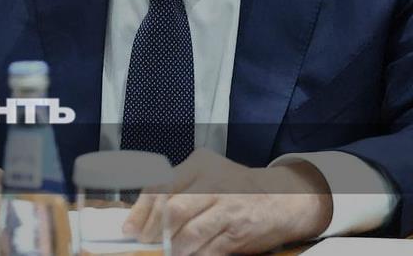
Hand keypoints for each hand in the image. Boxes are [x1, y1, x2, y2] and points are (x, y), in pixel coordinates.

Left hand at [123, 149, 332, 254]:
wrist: (283, 198)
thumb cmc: (236, 188)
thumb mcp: (207, 176)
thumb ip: (178, 189)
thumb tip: (143, 218)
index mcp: (200, 164)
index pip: (162, 186)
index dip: (141, 211)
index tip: (130, 228)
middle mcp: (215, 182)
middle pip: (174, 210)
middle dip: (155, 231)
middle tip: (147, 242)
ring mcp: (229, 207)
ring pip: (190, 233)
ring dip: (173, 248)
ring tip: (168, 251)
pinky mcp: (239, 231)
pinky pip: (208, 249)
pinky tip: (188, 255)